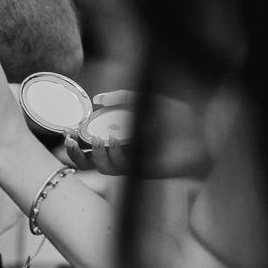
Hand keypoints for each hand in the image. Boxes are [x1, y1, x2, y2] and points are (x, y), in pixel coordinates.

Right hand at [63, 90, 212, 177]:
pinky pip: (120, 168)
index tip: (66, 130)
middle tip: (71, 139)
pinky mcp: (143, 170)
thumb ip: (119, 98)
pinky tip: (115, 139)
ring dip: (96, 153)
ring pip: (101, 168)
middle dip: (74, 154)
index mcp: (118, 140)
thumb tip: (96, 100)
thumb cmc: (176, 115)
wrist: (201, 127)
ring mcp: (132, 164)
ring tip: (100, 137)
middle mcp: (122, 155)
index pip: (88, 149)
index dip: (73, 144)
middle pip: (86, 165)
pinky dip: (113, 154)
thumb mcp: (142, 100)